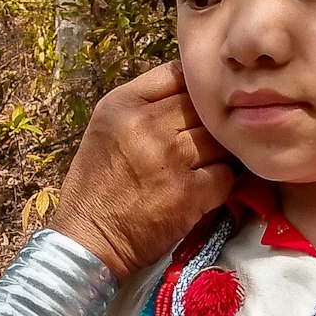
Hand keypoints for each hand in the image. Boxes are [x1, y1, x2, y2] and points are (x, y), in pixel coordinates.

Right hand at [52, 60, 234, 278]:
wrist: (88, 240)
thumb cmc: (95, 186)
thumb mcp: (105, 130)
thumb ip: (142, 106)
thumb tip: (189, 90)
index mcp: (121, 105)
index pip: (177, 74)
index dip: (194, 90)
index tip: (194, 108)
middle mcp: (145, 125)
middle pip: (202, 106)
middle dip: (207, 124)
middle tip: (203, 142)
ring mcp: (170, 158)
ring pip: (219, 139)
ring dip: (218, 154)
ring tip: (204, 166)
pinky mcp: (189, 193)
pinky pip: (226, 175)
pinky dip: (221, 183)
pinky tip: (203, 190)